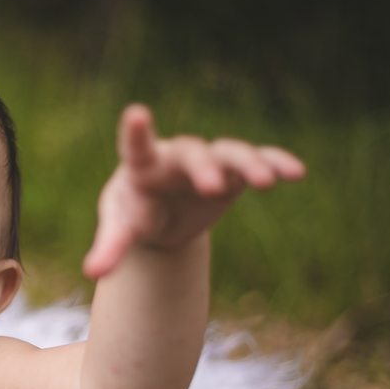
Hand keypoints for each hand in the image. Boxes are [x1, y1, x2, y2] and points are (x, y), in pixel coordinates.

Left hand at [83, 104, 304, 278]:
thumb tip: (92, 273)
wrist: (160, 213)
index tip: (137, 115)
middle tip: (211, 187)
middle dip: (202, 168)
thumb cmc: (134, 214)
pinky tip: (296, 173)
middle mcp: (176, 155)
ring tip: (265, 182)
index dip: (137, 132)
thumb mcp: (121, 230)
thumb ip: (110, 247)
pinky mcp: (234, 171)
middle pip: (191, 152)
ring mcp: (208, 159)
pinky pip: (259, 160)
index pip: (136, 147)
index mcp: (141, 166)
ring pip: (229, 152)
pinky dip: (276, 163)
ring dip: (248, 163)